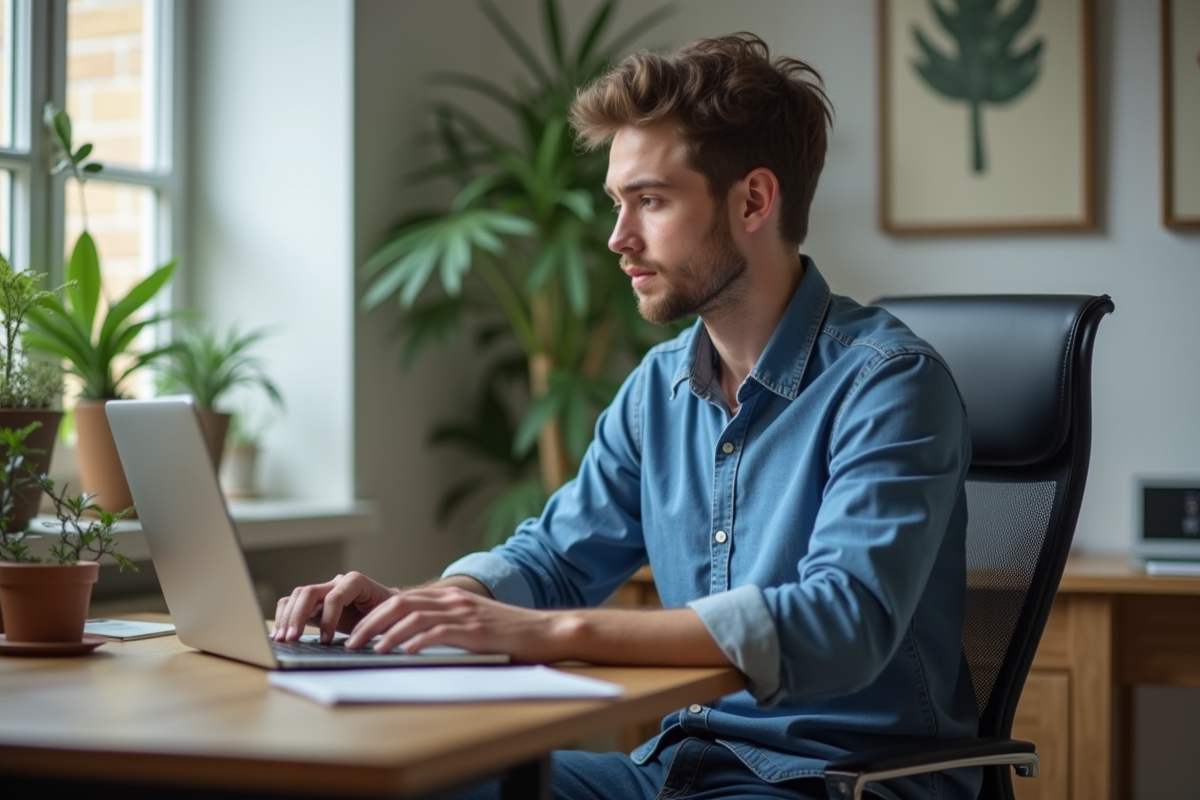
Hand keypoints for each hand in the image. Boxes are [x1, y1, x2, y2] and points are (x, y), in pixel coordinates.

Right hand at [273, 572, 396, 642]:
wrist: (389, 609)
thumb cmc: (389, 614)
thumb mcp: (385, 618)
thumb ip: (374, 624)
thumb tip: (362, 640)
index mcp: (356, 582)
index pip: (335, 597)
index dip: (328, 619)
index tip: (325, 640)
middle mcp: (337, 583)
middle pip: (309, 592)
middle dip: (298, 616)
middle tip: (292, 638)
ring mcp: (323, 590)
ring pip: (297, 596)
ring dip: (287, 617)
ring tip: (282, 639)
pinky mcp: (314, 603)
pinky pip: (292, 603)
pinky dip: (284, 616)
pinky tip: (280, 634)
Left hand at [345, 586, 573, 662]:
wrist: (543, 632)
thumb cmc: (507, 633)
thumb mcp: (471, 623)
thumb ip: (445, 625)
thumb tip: (410, 642)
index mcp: (450, 597)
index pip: (401, 599)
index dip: (374, 614)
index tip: (356, 632)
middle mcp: (453, 600)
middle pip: (400, 603)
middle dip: (371, 623)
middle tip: (352, 642)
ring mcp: (464, 613)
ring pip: (414, 616)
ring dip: (387, 634)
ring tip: (371, 650)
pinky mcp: (475, 630)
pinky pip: (439, 632)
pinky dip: (417, 641)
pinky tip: (404, 652)